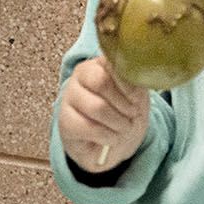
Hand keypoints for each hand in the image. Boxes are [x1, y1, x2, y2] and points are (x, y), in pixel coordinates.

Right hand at [56, 57, 151, 175]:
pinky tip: (111, 137)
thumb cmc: (125, 112)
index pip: (110, 62)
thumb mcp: (136, 94)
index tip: (138, 99)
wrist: (114, 140)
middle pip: (101, 82)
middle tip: (132, 114)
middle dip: (123, 104)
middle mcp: (80, 75)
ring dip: (118, 123)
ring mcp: (70, 97)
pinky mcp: (65, 121)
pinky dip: (107, 136)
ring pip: (97, 107)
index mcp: (100, 63)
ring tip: (124, 128)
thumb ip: (135, 82)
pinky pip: (88, 127)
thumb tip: (137, 75)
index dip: (128, 84)